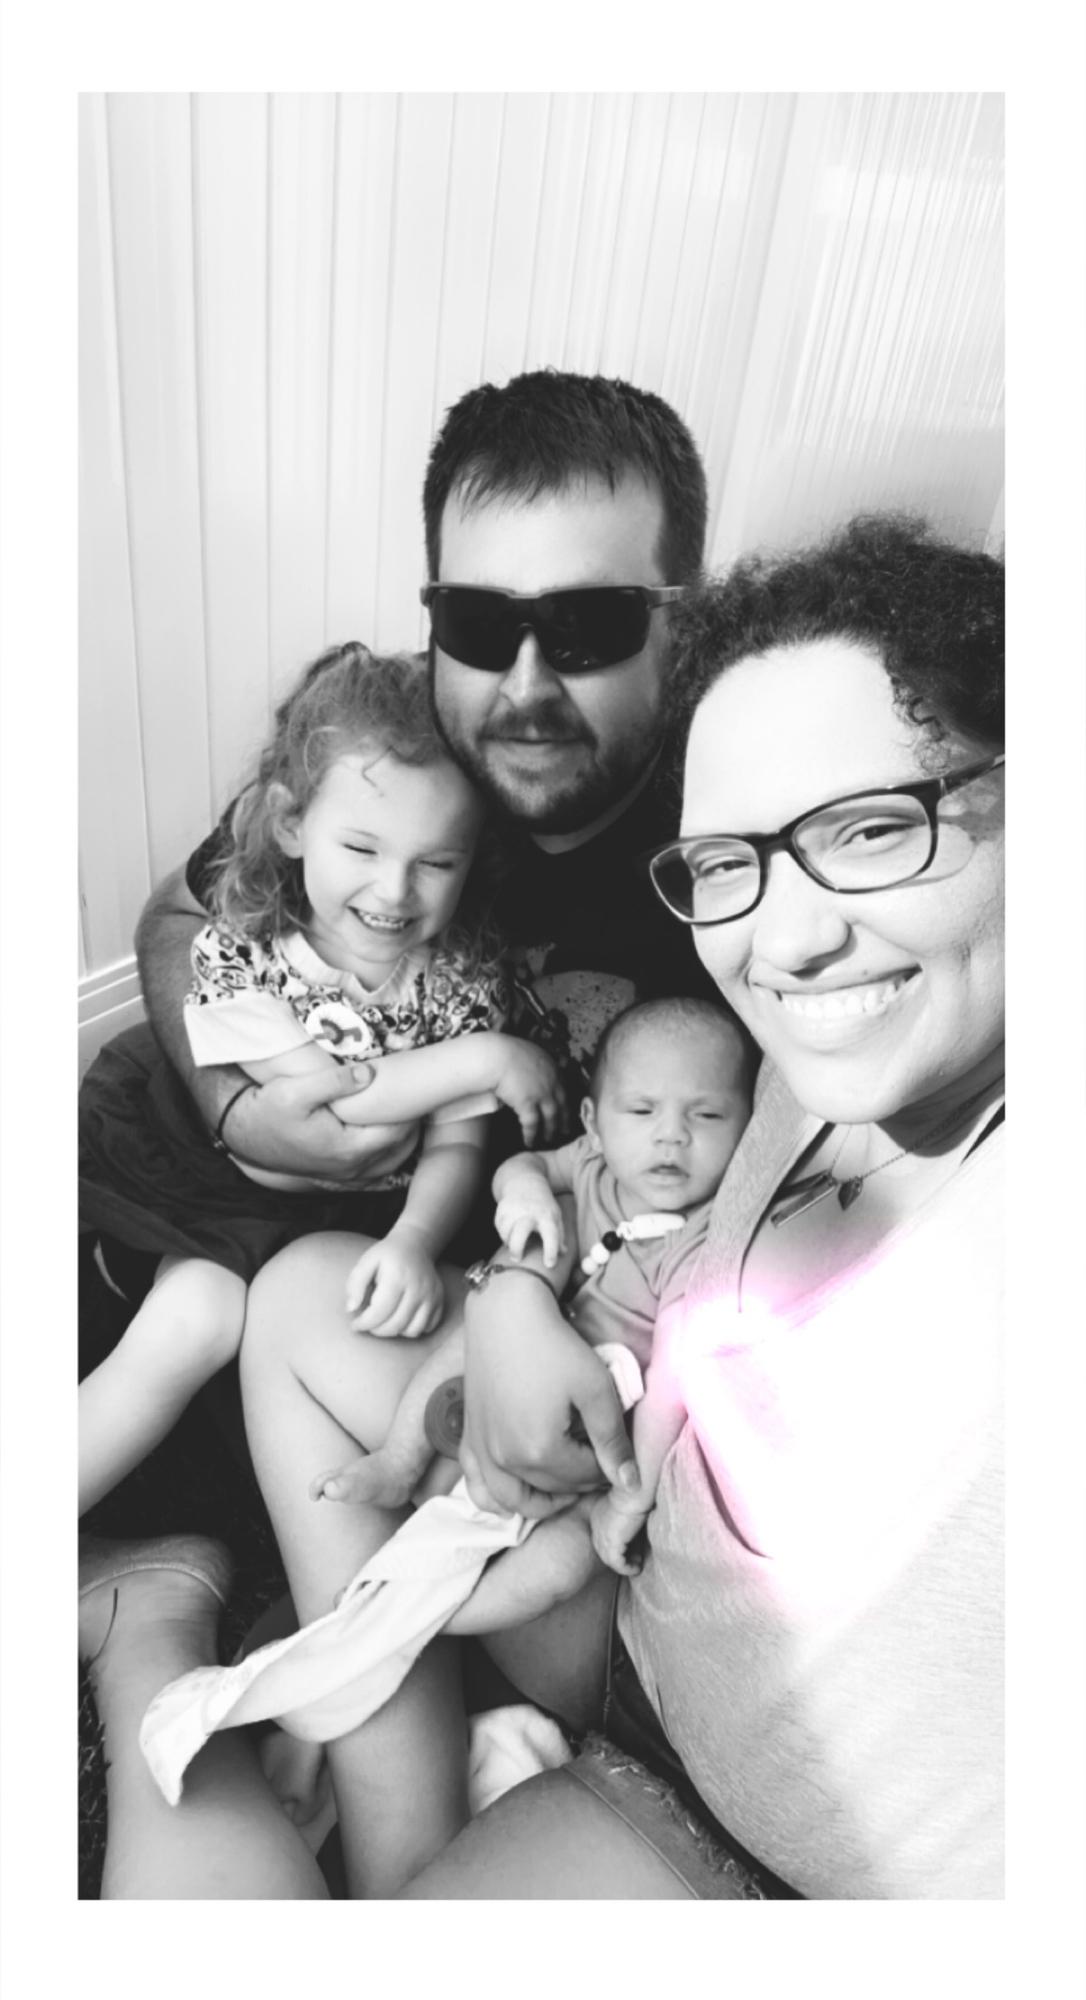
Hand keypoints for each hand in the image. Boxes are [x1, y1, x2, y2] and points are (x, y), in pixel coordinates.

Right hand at [225, 1063, 417, 1184]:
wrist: (245, 1134)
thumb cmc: (269, 1111)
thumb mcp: (296, 1090)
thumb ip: (334, 1081)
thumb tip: (369, 1074)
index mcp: (348, 1148)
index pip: (397, 1132)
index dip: (411, 1110)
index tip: (417, 1089)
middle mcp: (352, 1167)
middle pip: (401, 1148)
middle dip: (413, 1123)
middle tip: (418, 1096)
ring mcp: (346, 1175)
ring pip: (393, 1161)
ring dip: (405, 1139)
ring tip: (408, 1111)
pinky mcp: (339, 1174)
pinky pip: (377, 1170)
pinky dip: (390, 1154)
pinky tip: (392, 1134)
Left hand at [344, 1225, 443, 1337]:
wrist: (415, 1245)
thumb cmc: (387, 1256)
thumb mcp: (366, 1262)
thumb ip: (355, 1284)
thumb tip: (351, 1309)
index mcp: (397, 1277)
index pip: (379, 1312)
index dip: (364, 1323)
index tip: (355, 1324)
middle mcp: (418, 1288)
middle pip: (395, 1325)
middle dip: (376, 1330)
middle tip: (368, 1323)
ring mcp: (432, 1296)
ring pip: (411, 1331)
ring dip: (394, 1331)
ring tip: (384, 1320)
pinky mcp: (439, 1302)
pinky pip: (426, 1328)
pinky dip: (412, 1329)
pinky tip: (401, 1318)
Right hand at [461, 1286, 636, 1517]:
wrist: (505, 1315)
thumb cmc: (555, 1346)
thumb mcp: (596, 1389)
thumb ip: (612, 1440)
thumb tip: (631, 1483)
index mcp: (540, 1450)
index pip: (584, 1477)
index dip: (607, 1467)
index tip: (616, 1452)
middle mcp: (506, 1460)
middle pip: (553, 1488)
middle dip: (580, 1481)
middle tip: (597, 1461)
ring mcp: (483, 1452)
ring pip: (515, 1501)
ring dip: (543, 1502)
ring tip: (564, 1486)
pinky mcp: (469, 1439)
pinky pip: (479, 1488)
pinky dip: (497, 1500)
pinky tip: (515, 1495)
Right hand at [491, 1038, 564, 1147]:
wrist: (497, 1056)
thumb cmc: (507, 1051)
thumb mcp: (530, 1052)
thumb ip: (537, 1063)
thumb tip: (534, 1070)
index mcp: (553, 1069)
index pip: (564, 1089)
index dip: (565, 1101)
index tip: (567, 1110)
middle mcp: (551, 1083)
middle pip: (562, 1106)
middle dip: (564, 1120)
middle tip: (565, 1130)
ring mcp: (541, 1095)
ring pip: (551, 1117)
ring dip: (550, 1130)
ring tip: (548, 1139)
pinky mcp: (528, 1104)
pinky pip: (532, 1124)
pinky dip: (531, 1134)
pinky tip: (529, 1141)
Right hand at [493, 1179, 565, 1266]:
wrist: (524, 1182)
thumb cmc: (542, 1205)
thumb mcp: (555, 1216)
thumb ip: (559, 1236)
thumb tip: (563, 1253)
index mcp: (547, 1216)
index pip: (551, 1234)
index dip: (551, 1250)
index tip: (550, 1265)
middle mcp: (529, 1212)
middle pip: (520, 1232)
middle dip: (517, 1248)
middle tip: (517, 1259)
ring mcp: (513, 1210)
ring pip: (506, 1233)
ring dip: (509, 1242)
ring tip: (516, 1241)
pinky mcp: (501, 1210)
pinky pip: (499, 1229)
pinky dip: (504, 1234)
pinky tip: (510, 1231)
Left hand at [590, 1487, 649, 1576]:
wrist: (635, 1491)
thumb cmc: (636, 1495)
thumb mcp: (627, 1510)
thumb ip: (626, 1522)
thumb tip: (636, 1535)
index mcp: (598, 1515)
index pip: (604, 1538)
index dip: (619, 1547)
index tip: (634, 1550)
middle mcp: (596, 1526)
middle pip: (606, 1550)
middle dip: (621, 1558)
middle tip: (637, 1560)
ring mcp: (602, 1536)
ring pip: (611, 1559)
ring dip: (626, 1564)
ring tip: (638, 1564)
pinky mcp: (611, 1543)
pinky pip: (617, 1564)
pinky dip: (627, 1568)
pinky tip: (637, 1568)